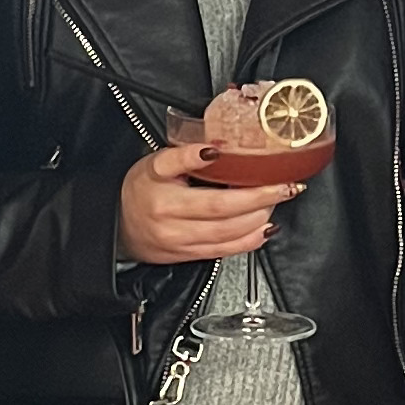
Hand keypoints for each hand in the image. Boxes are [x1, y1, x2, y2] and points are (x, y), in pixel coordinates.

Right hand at [118, 138, 294, 262]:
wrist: (119, 226)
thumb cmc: (139, 191)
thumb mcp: (155, 164)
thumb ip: (184, 155)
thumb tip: (216, 147)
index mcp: (164, 197)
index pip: (210, 194)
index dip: (240, 186)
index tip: (265, 173)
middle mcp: (173, 223)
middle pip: (226, 215)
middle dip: (262, 201)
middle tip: (285, 186)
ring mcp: (182, 243)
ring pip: (230, 236)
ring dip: (260, 219)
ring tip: (277, 201)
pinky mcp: (189, 256)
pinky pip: (226, 252)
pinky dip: (251, 240)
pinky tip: (265, 227)